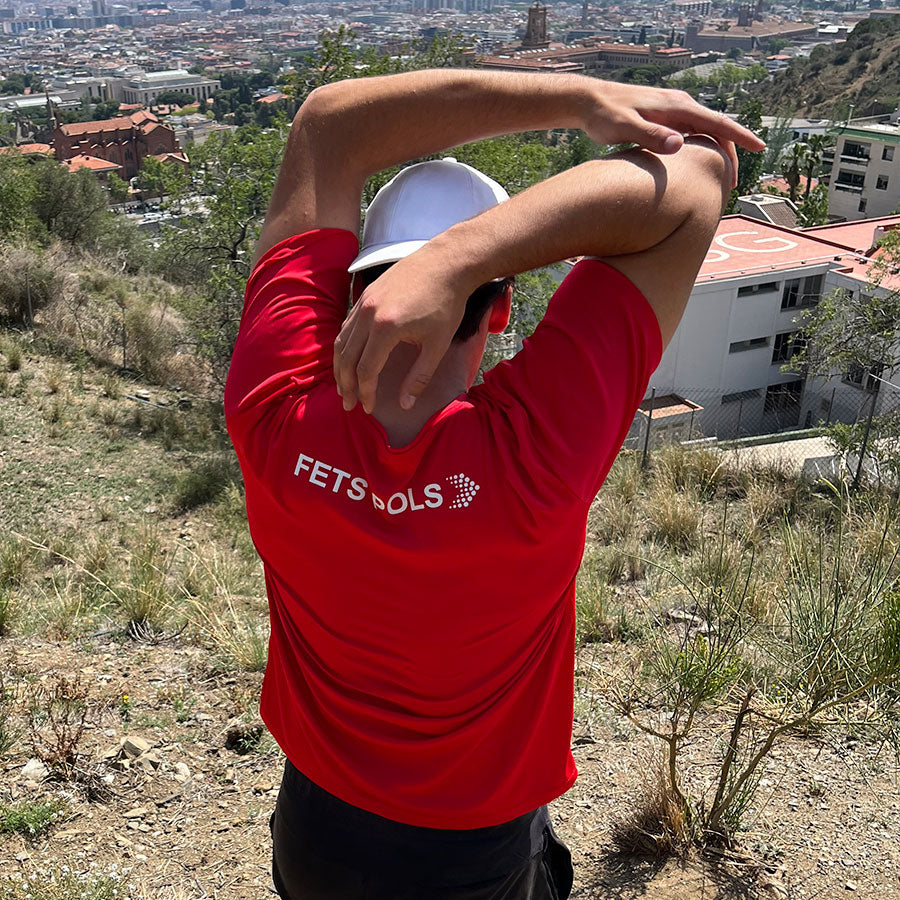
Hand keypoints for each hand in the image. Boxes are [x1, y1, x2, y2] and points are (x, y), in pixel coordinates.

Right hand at [334, 248, 469, 413]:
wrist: (446, 263)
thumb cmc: (446, 304)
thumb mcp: (437, 345)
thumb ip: (419, 377)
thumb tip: (405, 404)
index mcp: (385, 328)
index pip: (365, 370)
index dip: (365, 392)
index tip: (368, 408)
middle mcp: (368, 314)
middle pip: (346, 358)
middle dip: (346, 385)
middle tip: (348, 405)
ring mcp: (363, 302)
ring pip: (341, 341)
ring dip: (340, 367)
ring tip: (344, 386)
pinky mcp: (365, 294)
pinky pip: (346, 326)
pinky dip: (344, 346)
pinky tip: (349, 358)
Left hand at [580, 82, 762, 187]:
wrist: (589, 101)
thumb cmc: (605, 116)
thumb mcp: (626, 128)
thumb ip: (651, 137)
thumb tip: (680, 145)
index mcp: (677, 107)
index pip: (717, 123)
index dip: (740, 137)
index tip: (759, 148)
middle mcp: (679, 106)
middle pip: (715, 130)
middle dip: (728, 154)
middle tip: (731, 185)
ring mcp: (672, 112)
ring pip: (703, 134)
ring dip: (714, 155)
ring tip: (717, 181)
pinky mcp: (663, 119)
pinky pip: (690, 134)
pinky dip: (699, 150)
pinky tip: (696, 168)